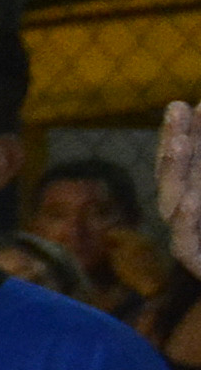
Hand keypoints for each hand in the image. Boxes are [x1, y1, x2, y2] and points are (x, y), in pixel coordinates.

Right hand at [163, 104, 200, 273]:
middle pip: (176, 174)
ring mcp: (197, 238)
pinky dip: (185, 226)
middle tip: (176, 110)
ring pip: (173, 207)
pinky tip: (189, 204)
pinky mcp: (200, 265)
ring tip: (179, 145)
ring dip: (174, 174)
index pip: (188, 157)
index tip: (186, 104)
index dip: (186, 129)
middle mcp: (197, 210)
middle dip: (176, 141)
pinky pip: (185, 247)